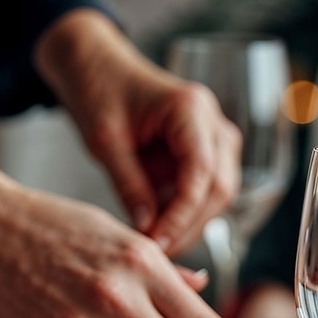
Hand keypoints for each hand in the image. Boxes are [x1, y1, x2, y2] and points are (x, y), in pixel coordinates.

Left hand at [35, 9, 240, 255]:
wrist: (97, 66)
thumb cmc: (99, 91)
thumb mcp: (105, 141)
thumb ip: (129, 185)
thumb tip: (148, 231)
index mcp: (191, 109)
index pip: (201, 174)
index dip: (182, 215)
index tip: (157, 241)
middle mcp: (214, 122)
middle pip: (220, 188)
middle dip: (190, 225)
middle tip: (156, 251)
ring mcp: (216, 137)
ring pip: (220, 193)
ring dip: (191, 221)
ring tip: (156, 241)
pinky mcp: (209, 151)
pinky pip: (207, 189)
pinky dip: (187, 211)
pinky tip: (161, 225)